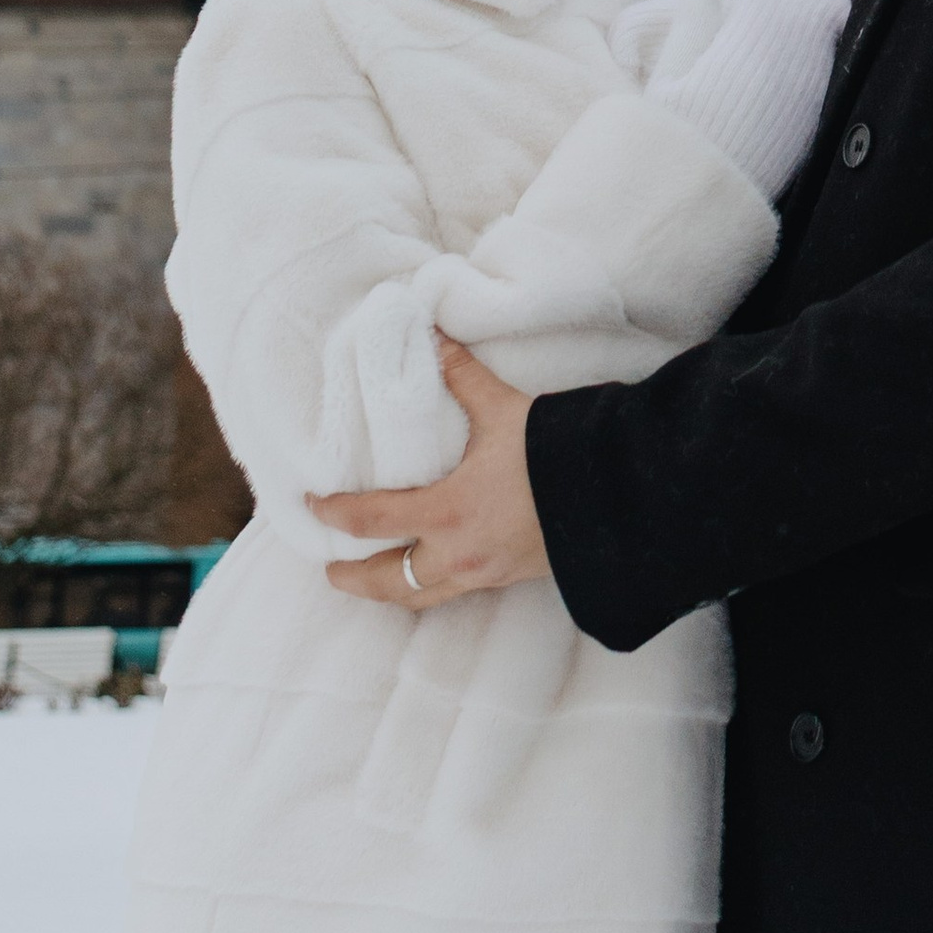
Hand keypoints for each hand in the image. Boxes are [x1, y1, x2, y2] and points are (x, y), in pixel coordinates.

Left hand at [318, 339, 551, 608]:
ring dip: (392, 591)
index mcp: (447, 511)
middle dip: (354, 579)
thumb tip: (433, 335)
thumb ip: (462, 375)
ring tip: (377, 580)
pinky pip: (457, 592)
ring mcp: (486, 573)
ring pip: (423, 597)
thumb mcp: (504, 408)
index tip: (312, 506)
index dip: (334, 514)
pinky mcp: (511, 578)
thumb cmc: (557, 453)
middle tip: (331, 571)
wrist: (619, 495)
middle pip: (390, 581)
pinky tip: (435, 569)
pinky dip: (432, 586)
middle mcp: (459, 553)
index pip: (370, 520)